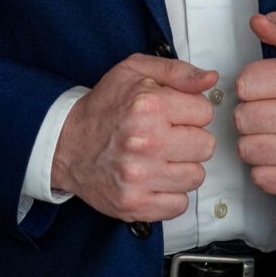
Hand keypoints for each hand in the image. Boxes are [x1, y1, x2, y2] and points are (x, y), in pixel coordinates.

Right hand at [51, 53, 218, 222]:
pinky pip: (180, 205)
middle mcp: (145, 141)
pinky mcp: (135, 204)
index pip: (205, 111)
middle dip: (190, 139)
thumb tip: (210, 79)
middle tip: (167, 137)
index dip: (191, 111)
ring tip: (159, 158)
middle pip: (206, 146)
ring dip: (182, 168)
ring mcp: (140, 176)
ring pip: (196, 177)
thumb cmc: (103, 107)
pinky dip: (170, 194)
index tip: (173, 114)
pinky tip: (154, 178)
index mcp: (149, 105)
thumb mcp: (135, 71)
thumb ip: (178, 71)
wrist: (65, 144)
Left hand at [234, 12, 275, 197]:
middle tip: (267, 113)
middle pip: (243, 118)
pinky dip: (264, 168)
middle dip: (249, 115)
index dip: (249, 87)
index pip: (245, 84)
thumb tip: (258, 20)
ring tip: (272, 134)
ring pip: (248, 149)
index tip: (262, 89)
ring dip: (254, 143)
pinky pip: (260, 176)